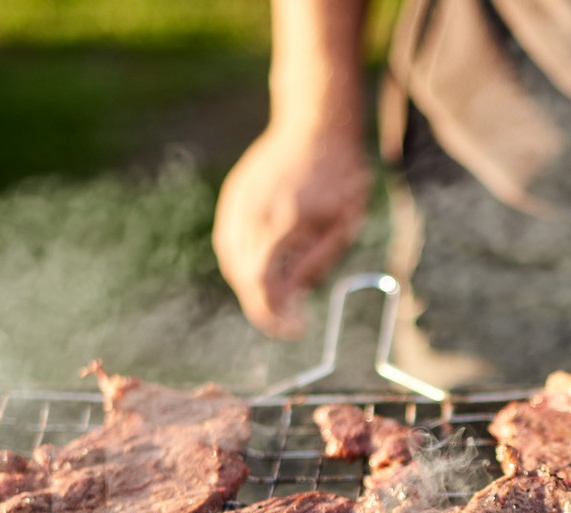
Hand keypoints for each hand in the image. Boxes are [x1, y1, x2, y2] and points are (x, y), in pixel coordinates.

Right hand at [213, 116, 371, 337]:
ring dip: (250, 287)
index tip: (294, 330)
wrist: (317, 124)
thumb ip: (313, 264)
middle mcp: (255, 213)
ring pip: (231, 261)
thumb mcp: (343, 224)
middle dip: (263, 306)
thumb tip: (289, 301)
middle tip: (288, 322)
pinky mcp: (233, 196)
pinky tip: (260, 271)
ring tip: (278, 298)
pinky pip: (227, 241)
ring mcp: (239, 202)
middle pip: (243, 276)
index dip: (274, 314)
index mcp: (286, 222)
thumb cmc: (341, 174)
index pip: (264, 283)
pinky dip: (240, 264)